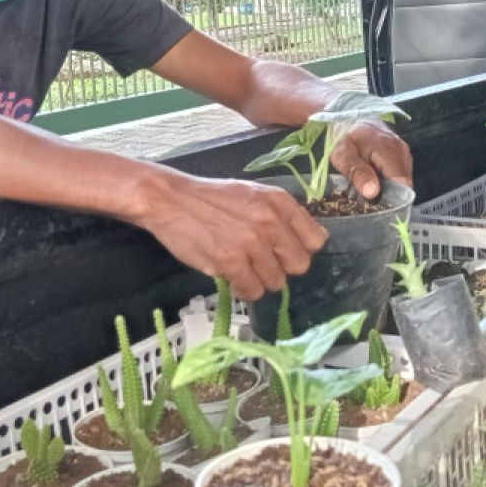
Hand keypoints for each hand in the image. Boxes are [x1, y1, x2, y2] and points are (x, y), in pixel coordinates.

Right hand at [130, 170, 327, 300]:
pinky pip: (252, 291)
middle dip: (282, 268)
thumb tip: (314, 241)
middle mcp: (270, 220)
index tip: (284, 252)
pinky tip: (232, 277)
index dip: (300, 250)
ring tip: (242, 268)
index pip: (315, 240)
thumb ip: (283, 215)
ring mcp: (251, 241)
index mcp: (279, 202)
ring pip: (276, 281)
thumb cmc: (211, 199)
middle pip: (299, 265)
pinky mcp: (231, 261)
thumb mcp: (254, 195)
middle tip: (261, 263)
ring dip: (260, 280)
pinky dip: (243, 290)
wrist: (170, 200)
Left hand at [330, 119, 413, 199]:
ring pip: (402, 181)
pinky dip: (389, 182)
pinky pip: (399, 174)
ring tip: (370, 193)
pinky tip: (374, 183)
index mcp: (389, 150)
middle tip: (369, 204)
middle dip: (389, 197)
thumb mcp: (343, 155)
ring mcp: (403, 152)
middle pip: (404, 185)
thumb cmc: (343, 135)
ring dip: (388, 190)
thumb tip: (373, 193)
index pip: (402, 185)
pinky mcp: (401, 154)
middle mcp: (402, 152)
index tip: (377, 210)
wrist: (348, 115)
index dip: (392, 201)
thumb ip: (357, 173)